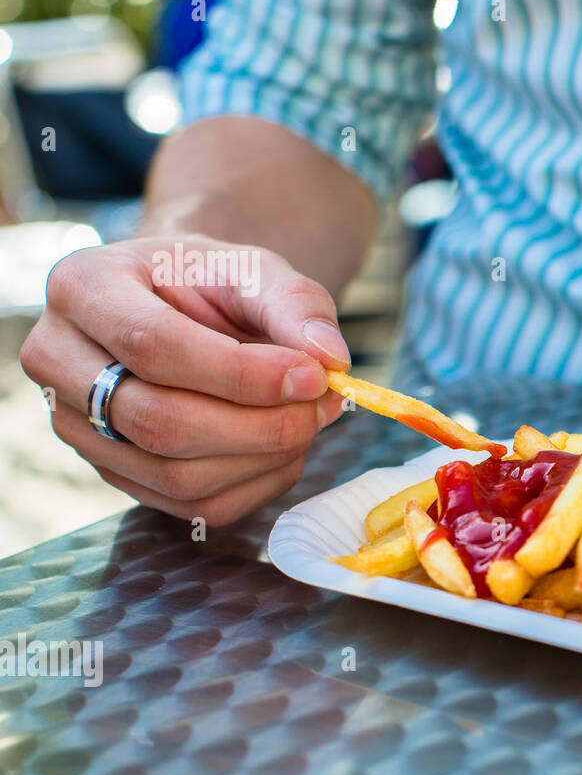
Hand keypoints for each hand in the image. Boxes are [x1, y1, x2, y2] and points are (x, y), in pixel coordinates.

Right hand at [20, 235, 349, 525]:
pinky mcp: (115, 472)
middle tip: (325, 404)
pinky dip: (258, 484)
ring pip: (177, 475)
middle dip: (261, 425)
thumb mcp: (255, 269)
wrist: (182, 304)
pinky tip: (286, 447)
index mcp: (83, 288)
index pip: (153, 345)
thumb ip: (296, 304)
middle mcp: (58, 360)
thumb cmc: (212, 282)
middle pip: (160, 421)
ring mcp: (78, 426)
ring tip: (311, 418)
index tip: (314, 376)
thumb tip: (329, 358)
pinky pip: (193, 506)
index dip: (242, 373)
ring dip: (265, 458)